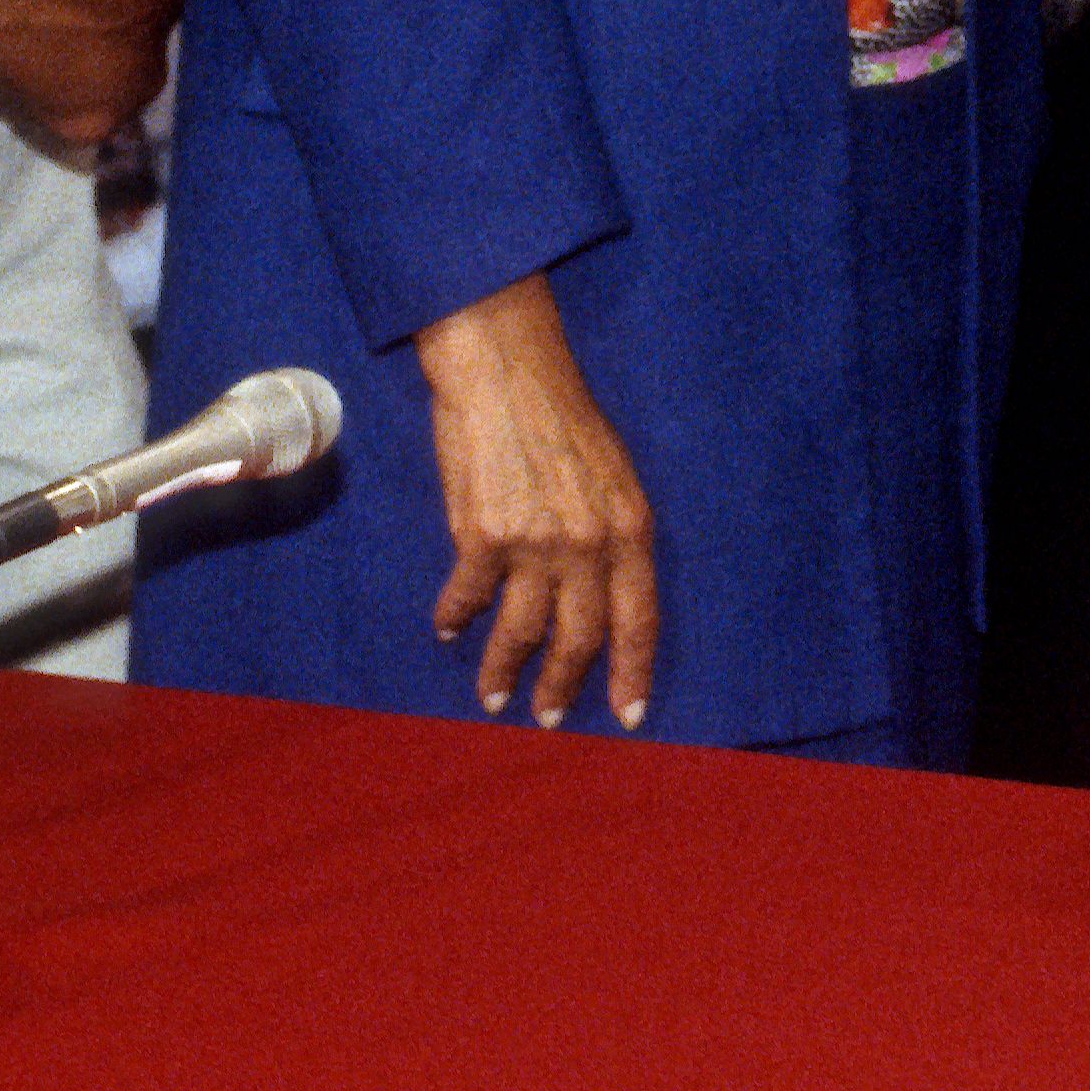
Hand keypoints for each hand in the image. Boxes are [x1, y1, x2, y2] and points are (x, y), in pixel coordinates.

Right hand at [413, 273, 659, 728]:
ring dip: (505, 669)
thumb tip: (598, 589)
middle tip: (549, 717)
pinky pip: (468, 596)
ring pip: (523, 631)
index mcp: (632, 529)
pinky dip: (456, 617)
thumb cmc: (564, 418)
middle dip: (564, 685)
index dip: (634, 671)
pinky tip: (450, 628)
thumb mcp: (615, 476)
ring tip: (496, 696)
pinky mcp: (483, 536)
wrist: (508, 373)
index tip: (629, 714)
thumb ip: (611, 534)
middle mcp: (590, 544)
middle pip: (581, 637)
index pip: (640, 618)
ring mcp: (536, 543)